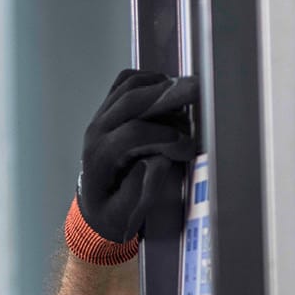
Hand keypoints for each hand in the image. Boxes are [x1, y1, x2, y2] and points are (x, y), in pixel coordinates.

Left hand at [77, 69, 198, 243]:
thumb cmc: (111, 211)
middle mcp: (97, 132)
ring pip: (130, 86)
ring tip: (190, 96)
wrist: (94, 204)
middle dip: (168, 95)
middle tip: (200, 91)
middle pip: (131, 100)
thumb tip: (157, 161)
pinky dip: (151, 80)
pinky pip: (127, 82)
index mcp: (98, 158)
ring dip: (161, 85)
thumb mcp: (122, 215)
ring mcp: (101, 117)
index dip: (165, 137)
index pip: (132, 133)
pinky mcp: (109, 109)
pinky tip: (170, 91)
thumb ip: (139, 191)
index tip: (188, 149)